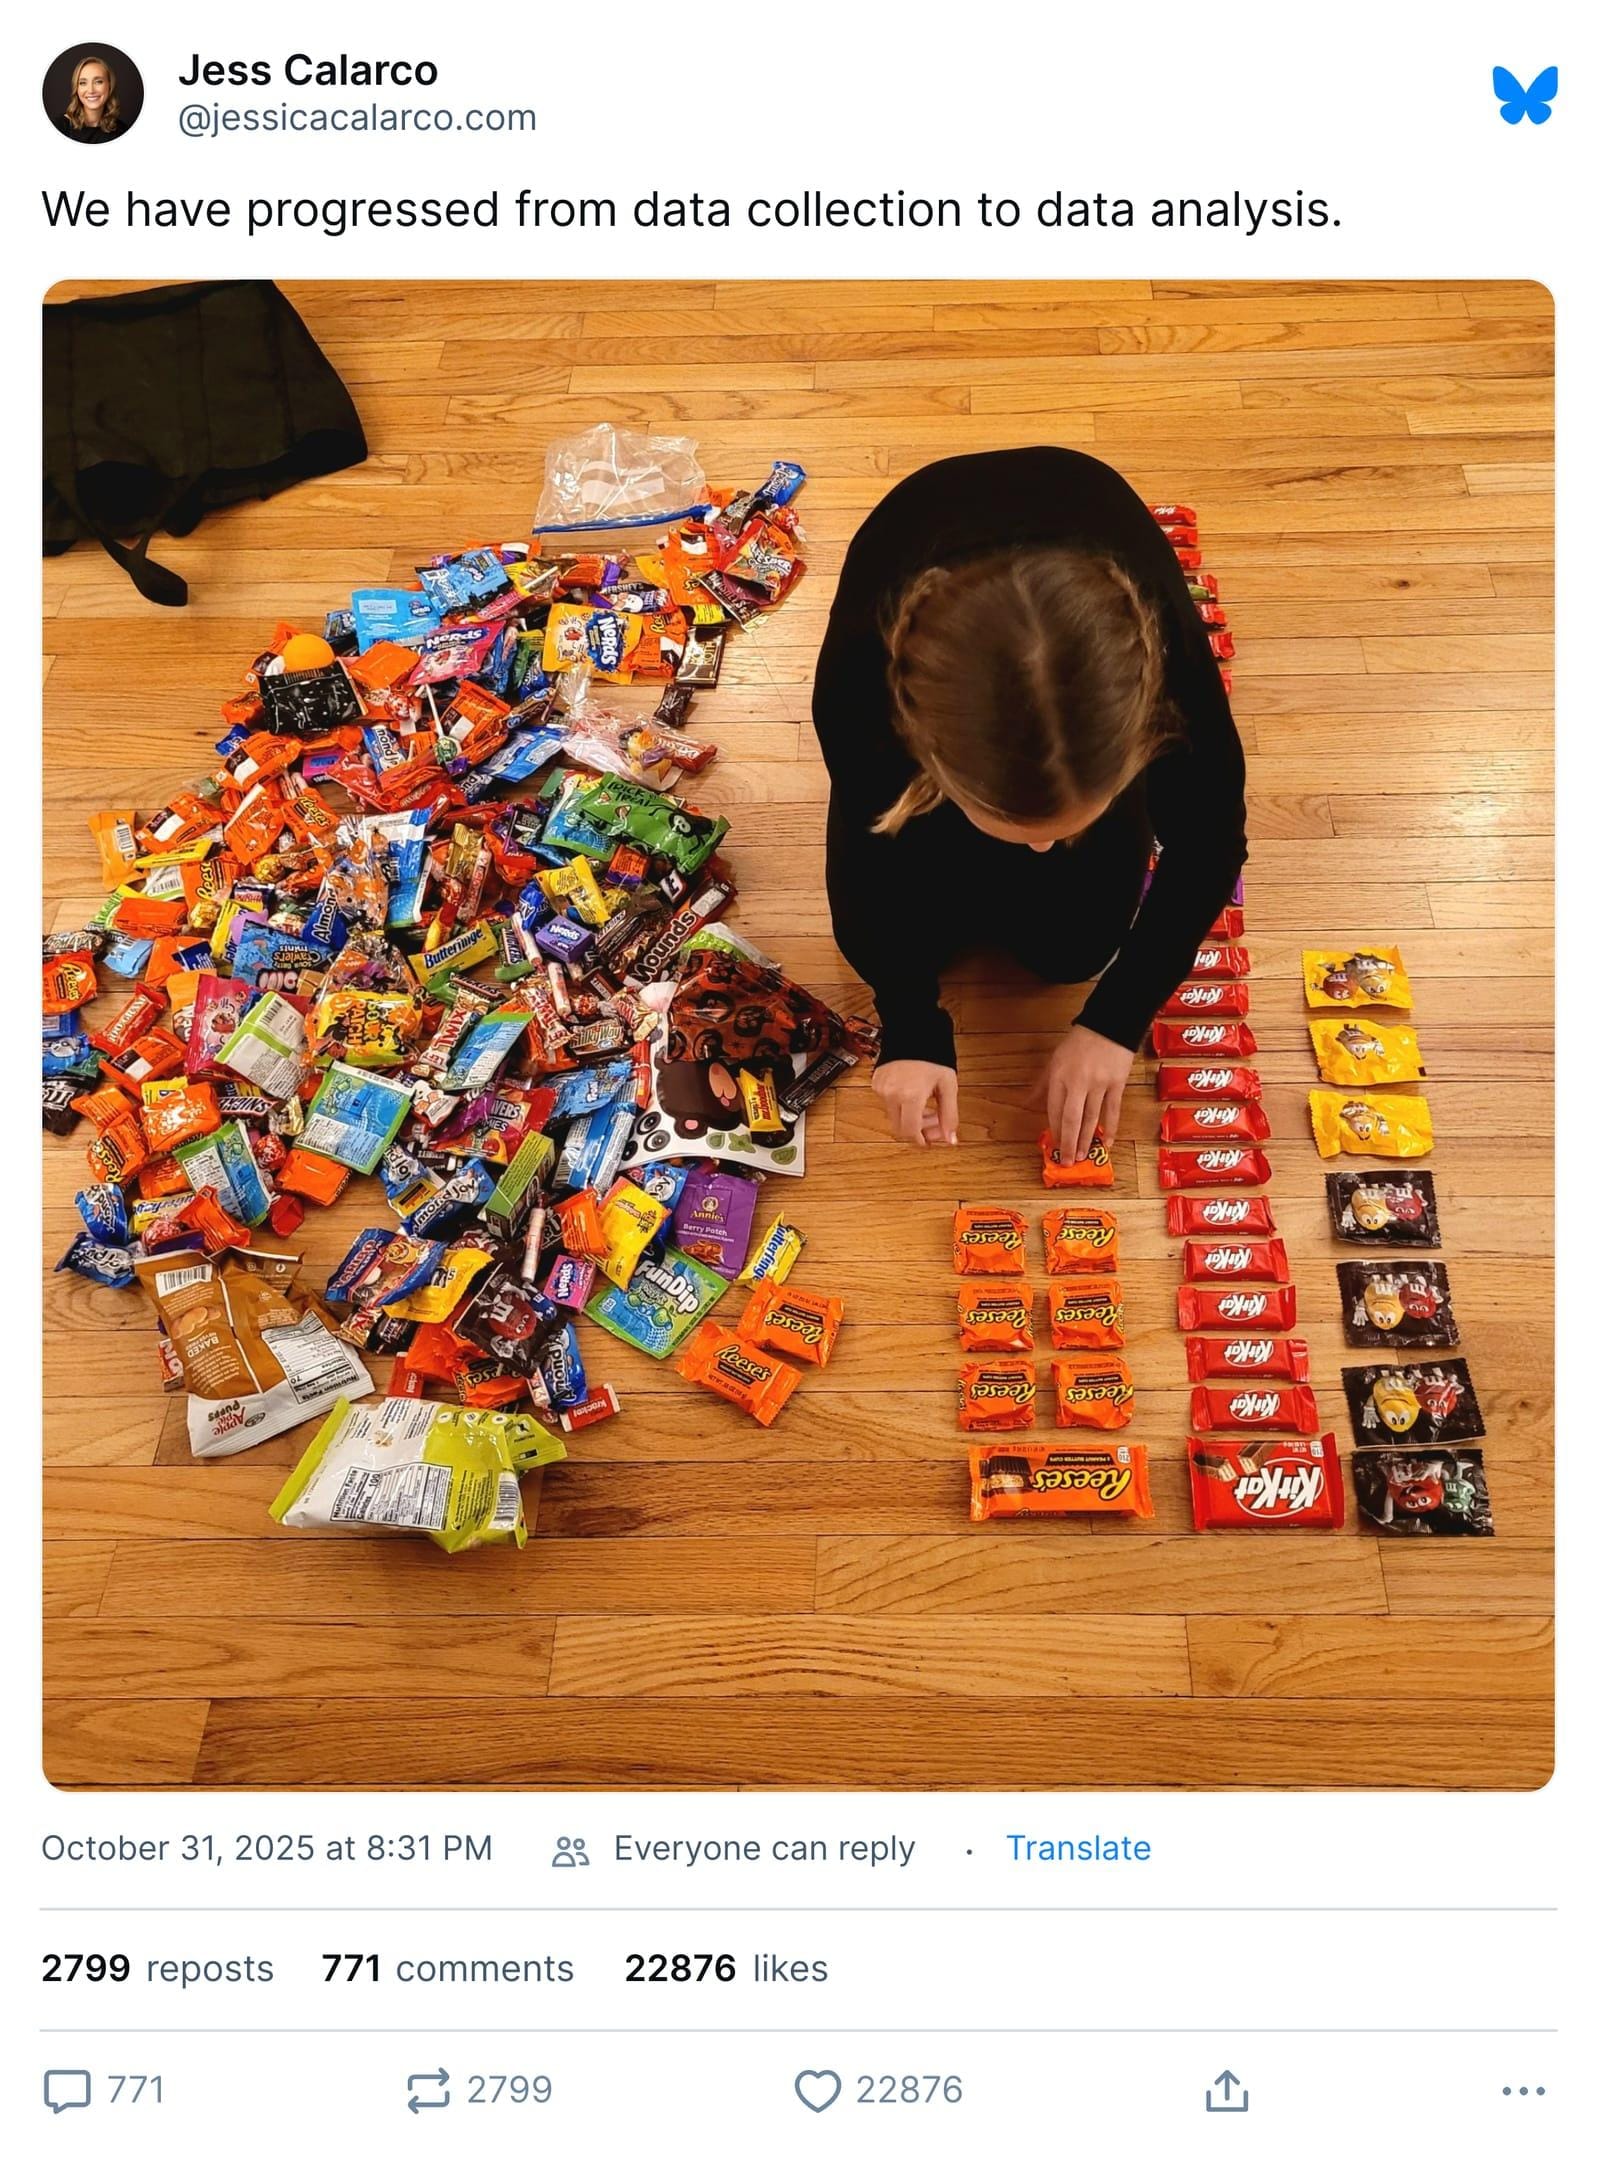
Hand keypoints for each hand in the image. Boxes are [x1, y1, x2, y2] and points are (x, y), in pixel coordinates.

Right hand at [872, 1059, 958, 1145]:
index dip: (921, 1139)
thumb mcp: (948, 1086)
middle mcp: (892, 1094)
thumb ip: (949, 1115)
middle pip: (900, 1127)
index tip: (929, 1140)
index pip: (910, 1131)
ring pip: (894, 1115)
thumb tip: (950, 1139)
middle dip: (918, 1129)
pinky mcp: (876, 1082)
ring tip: (925, 1102)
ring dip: (910, 1115)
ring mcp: (881, 1088)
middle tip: (933, 1120)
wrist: (915, 1032)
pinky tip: (913, 1092)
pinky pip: (887, 1102)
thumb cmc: (934, 1056)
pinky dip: (900, 1103)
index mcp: (911, 1095)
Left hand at [1030, 1025, 1133, 1162]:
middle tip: (1068, 1161)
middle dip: (1068, 1142)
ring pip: (1091, 1118)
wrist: (1109, 1026)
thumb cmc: (1079, 1044)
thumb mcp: (1054, 1061)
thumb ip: (1041, 1085)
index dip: (1054, 1130)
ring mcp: (1098, 1084)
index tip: (1054, 1146)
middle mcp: (1077, 1082)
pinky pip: (1113, 1111)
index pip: (1054, 1109)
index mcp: (1059, 1076)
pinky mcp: (1117, 1084)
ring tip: (1082, 1156)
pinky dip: (1111, 1128)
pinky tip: (1107, 1143)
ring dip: (1086, 1139)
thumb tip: (1025, 1104)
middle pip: (1071, 1118)